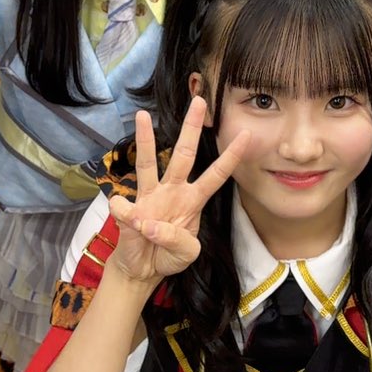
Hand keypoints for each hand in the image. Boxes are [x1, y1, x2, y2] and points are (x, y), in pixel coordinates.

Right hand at [104, 100, 247, 288]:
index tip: (247, 134)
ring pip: (147, 162)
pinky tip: (132, 227)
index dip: (231, 157)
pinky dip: (126, 215)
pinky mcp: (129, 209)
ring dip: (146, 139)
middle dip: (192, 128)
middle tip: (199, 100)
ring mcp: (150, 197)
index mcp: (194, 200)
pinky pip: (123, 206)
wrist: (142, 270)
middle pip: (184, 154)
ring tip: (143, 115)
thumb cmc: (168, 256)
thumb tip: (149, 223)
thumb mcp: (187, 254)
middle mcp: (173, 191)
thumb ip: (177, 241)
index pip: (216, 175)